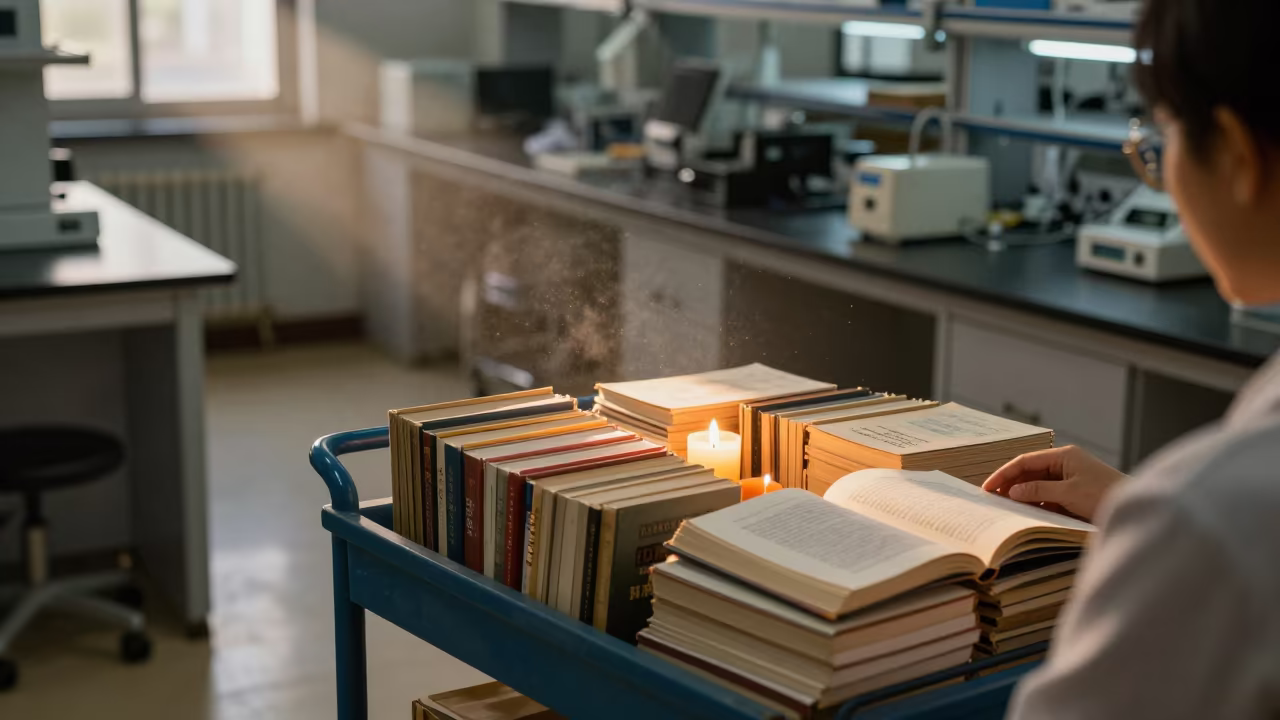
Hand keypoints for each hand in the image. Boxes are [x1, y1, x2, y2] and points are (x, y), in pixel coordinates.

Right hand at [983, 446, 1126, 522]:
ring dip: (1024, 495)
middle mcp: (1066, 463)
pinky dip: (1037, 503)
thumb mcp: (1068, 493)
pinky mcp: (1075, 492)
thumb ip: (1038, 491)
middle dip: (1011, 484)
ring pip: (1039, 484)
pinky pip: (1049, 495)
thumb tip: (1013, 491)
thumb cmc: (1105, 496)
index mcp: (1064, 456)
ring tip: (1007, 507)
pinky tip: (1027, 512)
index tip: (988, 488)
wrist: (1136, 509)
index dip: (1004, 474)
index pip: (1025, 461)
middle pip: (1030, 471)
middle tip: (994, 499)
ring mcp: (1071, 477)